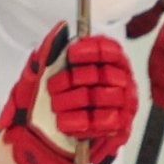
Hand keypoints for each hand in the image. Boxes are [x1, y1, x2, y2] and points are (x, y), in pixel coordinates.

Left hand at [0, 24, 137, 163]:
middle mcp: (120, 80)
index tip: (70, 54)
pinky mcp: (119, 128)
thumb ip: (49, 49)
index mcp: (107, 62)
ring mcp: (123, 104)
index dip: (90, 50)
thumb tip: (60, 28)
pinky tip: (65, 122)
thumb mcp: (41, 73)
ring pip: (100, 97)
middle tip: (53, 89)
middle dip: (73, 80)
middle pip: (102, 73)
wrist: (43, 135)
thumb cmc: (49, 100)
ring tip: (56, 107)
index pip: (108, 49)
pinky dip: (79, 122)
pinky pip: (103, 122)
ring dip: (72, 102)